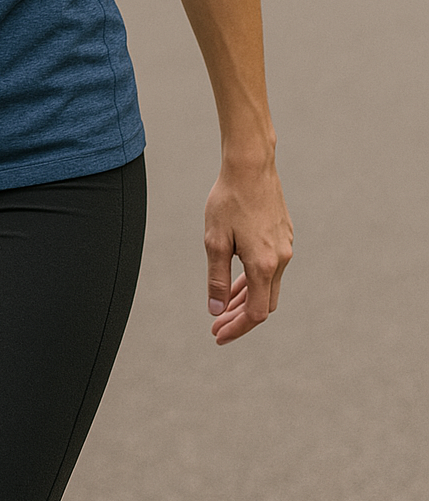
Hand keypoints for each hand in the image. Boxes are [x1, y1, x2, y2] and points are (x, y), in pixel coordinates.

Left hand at [204, 159, 292, 343]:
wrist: (251, 165)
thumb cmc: (229, 200)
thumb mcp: (215, 241)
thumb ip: (217, 278)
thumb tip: (216, 309)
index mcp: (264, 264)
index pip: (255, 313)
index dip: (237, 328)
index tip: (218, 335)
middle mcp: (281, 259)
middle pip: (264, 303)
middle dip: (241, 317)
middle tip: (217, 324)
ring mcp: (286, 247)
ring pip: (268, 285)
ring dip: (247, 298)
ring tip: (224, 305)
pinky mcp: (284, 235)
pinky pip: (272, 267)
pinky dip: (254, 279)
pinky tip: (238, 278)